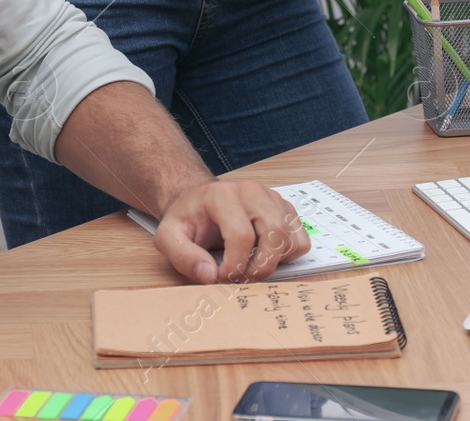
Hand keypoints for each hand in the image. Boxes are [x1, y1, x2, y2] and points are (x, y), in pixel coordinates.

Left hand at [151, 180, 310, 283]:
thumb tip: (210, 275)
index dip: (233, 267)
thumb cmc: (187, 219)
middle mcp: (252, 191)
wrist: (198, 201)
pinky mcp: (285, 209)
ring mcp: (272, 198)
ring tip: (249, 264)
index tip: (220, 277)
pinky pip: (301, 240)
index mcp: (223, 195)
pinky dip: (286, 255)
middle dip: (260, 267)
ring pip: (290, 239)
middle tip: (241, 278)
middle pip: (275, 234)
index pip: (241, 236)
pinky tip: (264, 254)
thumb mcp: (168, 237)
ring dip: (273, 262)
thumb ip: (184, 257)